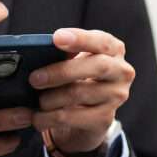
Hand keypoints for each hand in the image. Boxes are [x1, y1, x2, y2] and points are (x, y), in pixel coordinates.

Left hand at [28, 28, 134, 154]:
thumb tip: (38, 53)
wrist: (87, 113)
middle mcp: (122, 72)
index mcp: (113, 50)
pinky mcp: (105, 119)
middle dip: (61, 72)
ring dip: (50, 98)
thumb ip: (64, 54)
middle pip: (97, 67)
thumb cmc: (76, 78)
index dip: (80, 39)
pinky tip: (38, 117)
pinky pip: (71, 117)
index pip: (101, 41)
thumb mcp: (75, 61)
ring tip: (37, 101)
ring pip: (79, 93)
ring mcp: (116, 96)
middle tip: (34, 79)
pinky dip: (48, 117)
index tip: (57, 38)